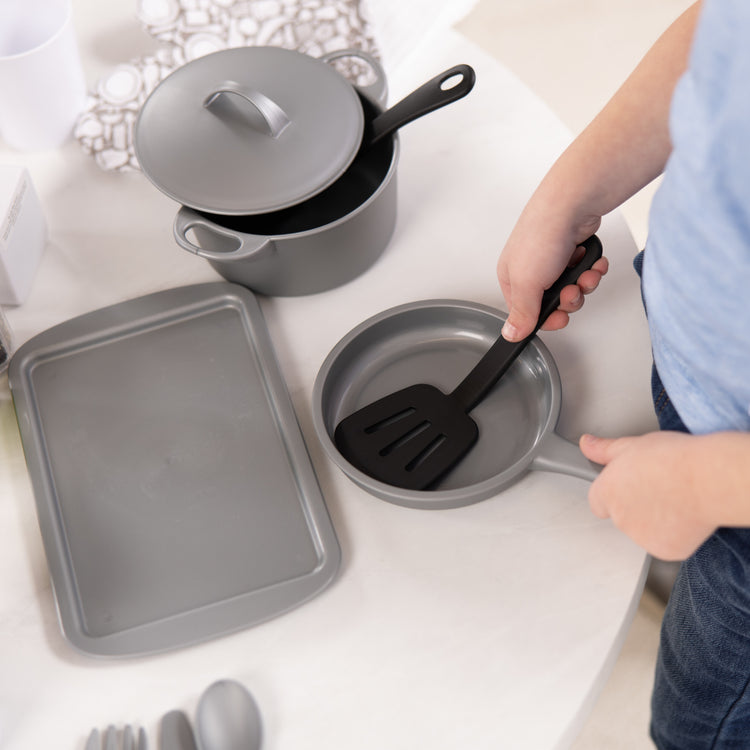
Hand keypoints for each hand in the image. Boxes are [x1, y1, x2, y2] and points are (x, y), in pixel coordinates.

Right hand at [497, 210, 607, 341]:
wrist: (572, 204)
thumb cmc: (542, 236)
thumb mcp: (526, 284)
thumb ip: (521, 313)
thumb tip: (511, 334)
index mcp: (513, 278)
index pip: (528, 312)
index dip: (547, 319)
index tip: (560, 318)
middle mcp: (531, 269)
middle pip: (553, 303)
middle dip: (569, 300)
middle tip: (573, 290)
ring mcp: (553, 259)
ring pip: (572, 288)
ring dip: (584, 284)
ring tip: (586, 273)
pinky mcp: (573, 250)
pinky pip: (585, 271)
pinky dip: (592, 269)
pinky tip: (592, 262)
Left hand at [580, 432, 716, 559]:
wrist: (708, 480)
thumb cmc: (674, 460)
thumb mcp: (632, 445)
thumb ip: (605, 450)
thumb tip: (587, 444)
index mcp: (606, 492)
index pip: (598, 501)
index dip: (614, 494)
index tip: (630, 486)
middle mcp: (619, 517)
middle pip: (622, 516)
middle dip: (636, 506)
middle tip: (660, 487)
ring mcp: (640, 537)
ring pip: (643, 531)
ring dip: (655, 522)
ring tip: (676, 498)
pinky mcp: (664, 550)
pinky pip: (666, 544)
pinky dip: (675, 535)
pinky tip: (686, 515)